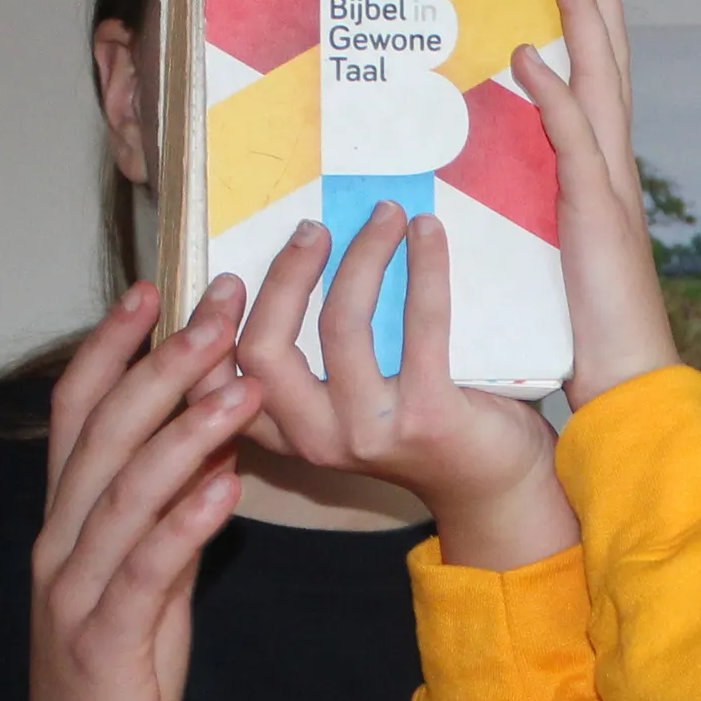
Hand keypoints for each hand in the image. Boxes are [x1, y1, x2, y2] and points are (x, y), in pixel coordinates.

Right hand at [0, 281, 261, 700]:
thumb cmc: (116, 676)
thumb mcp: (147, 580)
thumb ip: (166, 514)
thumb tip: (208, 444)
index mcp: (65, 522)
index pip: (80, 413)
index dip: (113, 349)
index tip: (157, 289)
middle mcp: (59, 542)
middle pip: (106, 434)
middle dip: (162, 366)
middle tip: (216, 307)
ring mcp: (75, 589)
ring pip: (126, 491)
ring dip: (184, 430)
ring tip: (237, 381)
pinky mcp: (104, 639)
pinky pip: (146, 568)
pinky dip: (185, 521)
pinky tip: (224, 485)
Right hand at [235, 205, 577, 570]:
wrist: (491, 485)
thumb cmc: (419, 428)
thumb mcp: (349, 406)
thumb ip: (315, 364)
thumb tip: (307, 254)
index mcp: (289, 432)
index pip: (219, 388)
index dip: (209, 331)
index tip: (229, 276)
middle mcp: (317, 439)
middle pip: (265, 349)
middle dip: (285, 276)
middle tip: (313, 229)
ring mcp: (370, 431)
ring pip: (341, 324)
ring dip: (363, 255)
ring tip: (386, 216)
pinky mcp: (427, 417)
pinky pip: (419, 323)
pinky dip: (424, 266)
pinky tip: (427, 231)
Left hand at [513, 0, 686, 411]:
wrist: (630, 388)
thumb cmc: (586, 337)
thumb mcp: (546, 256)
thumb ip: (530, 208)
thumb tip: (487, 176)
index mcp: (601, 174)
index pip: (595, 75)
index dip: (588, 13)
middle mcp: (613, 167)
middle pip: (607, 55)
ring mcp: (609, 187)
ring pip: (599, 79)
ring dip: (582, 13)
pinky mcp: (596, 217)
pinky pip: (575, 143)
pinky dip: (556, 96)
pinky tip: (533, 57)